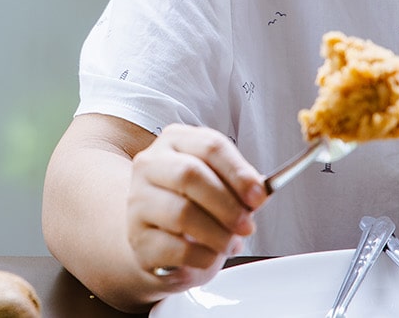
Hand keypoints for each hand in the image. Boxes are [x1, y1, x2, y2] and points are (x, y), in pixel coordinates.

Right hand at [126, 123, 267, 288]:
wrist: (155, 240)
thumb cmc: (191, 208)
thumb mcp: (217, 188)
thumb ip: (240, 188)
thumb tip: (261, 192)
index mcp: (175, 141)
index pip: (210, 145)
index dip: (238, 172)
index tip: (258, 196)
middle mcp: (149, 164)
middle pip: (190, 174)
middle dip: (227, 204)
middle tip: (247, 225)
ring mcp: (137, 200)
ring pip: (182, 212)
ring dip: (217, 234)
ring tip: (230, 243)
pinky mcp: (137, 237)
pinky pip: (176, 247)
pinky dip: (202, 255)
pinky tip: (209, 256)